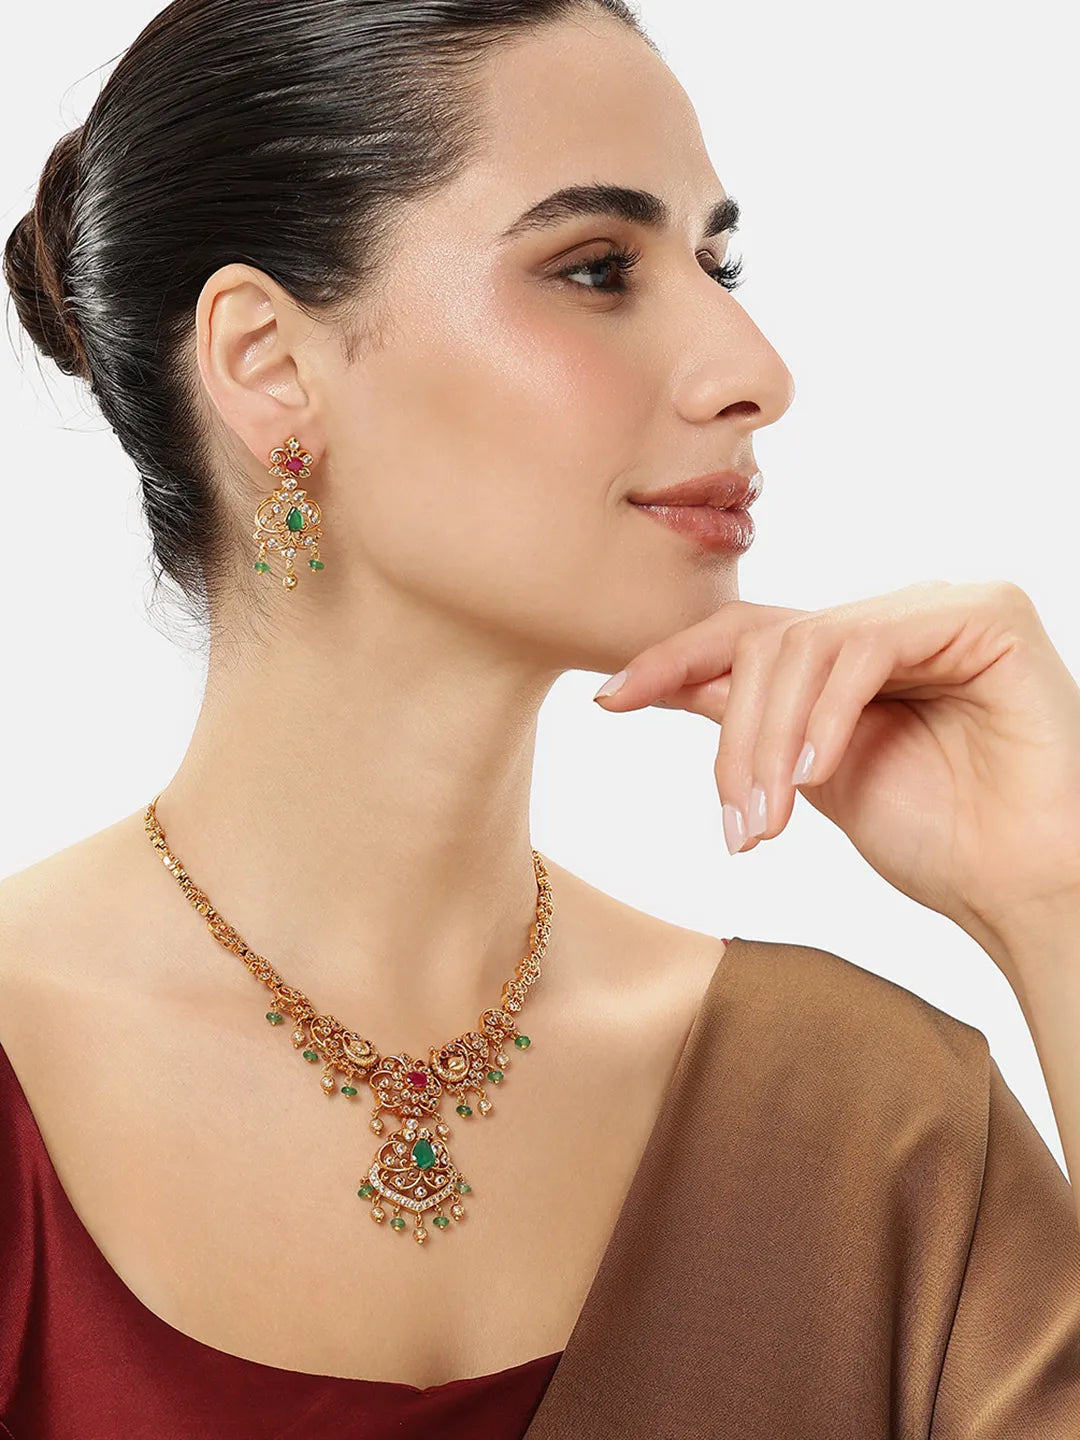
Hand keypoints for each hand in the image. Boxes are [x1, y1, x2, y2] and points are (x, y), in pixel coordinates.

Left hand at [592, 580, 1079, 968]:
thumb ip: (754, 721)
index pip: (750, 633)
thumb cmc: (936, 839)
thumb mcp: (813, 775)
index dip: (673, 659)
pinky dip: (826, 715)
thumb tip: (667, 681)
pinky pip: (865, 649)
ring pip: (807, 643)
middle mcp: (898, 615)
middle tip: (735, 825)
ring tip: (767, 821)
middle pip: (770, 640)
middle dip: (734, 736)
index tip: (609, 698)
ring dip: (770, 739)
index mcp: (859, 648)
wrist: (1022, 888)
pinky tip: (815, 775)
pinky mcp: (987, 614)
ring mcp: (943, 605)